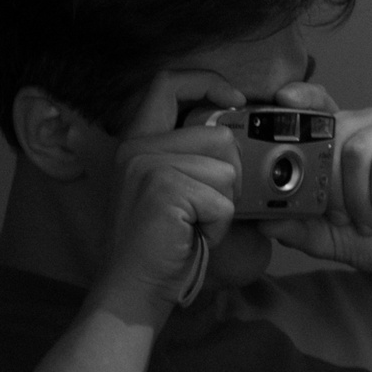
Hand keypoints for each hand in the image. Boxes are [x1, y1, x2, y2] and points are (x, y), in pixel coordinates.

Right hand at [92, 70, 245, 322]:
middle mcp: (138, 147)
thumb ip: (190, 153)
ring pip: (226, 169)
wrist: (133, 289)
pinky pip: (222, 200)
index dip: (208, 83)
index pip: (169, 82)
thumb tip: (238, 128)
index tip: (235, 100)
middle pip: (219, 134)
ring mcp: (147, 166)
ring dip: (224, 204)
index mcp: (138, 139)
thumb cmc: (162, 243)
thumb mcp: (169, 186)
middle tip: (204, 208)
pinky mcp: (164, 190)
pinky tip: (193, 236)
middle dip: (229, 175)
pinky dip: (219, 225)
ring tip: (195, 224)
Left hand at [258, 82, 371, 273]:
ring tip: (367, 220)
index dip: (301, 98)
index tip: (282, 101)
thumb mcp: (325, 237)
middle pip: (331, 133)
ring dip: (356, 197)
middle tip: (340, 218)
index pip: (318, 104)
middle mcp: (368, 125)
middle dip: (328, 185)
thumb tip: (261, 221)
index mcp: (342, 137)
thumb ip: (296, 227)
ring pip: (356, 150)